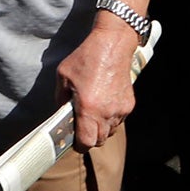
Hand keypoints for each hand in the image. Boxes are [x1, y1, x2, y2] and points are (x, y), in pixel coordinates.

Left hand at [55, 18, 138, 149]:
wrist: (111, 46)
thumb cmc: (85, 59)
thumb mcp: (63, 76)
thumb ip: (61, 99)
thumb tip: (60, 115)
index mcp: (89, 108)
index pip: (87, 142)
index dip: (79, 145)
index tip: (73, 141)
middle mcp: (107, 113)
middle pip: (99, 140)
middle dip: (89, 138)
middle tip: (80, 127)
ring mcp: (120, 110)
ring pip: (110, 131)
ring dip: (100, 128)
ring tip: (91, 113)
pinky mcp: (129, 105)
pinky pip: (118, 120)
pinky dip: (110, 118)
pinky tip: (102, 103)